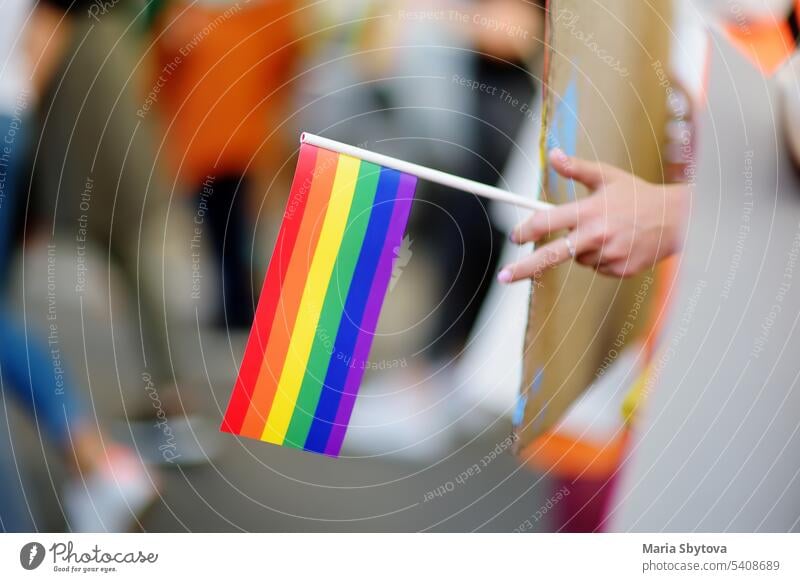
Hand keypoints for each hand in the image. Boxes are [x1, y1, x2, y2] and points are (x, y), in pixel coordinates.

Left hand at [498, 148, 687, 280]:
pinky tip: (617, 244)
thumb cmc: (637, 196)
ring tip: (605, 232)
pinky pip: (596, 267)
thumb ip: (577, 169)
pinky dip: (599, 258)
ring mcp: (607, 256)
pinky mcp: (619, 271)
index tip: (514, 237)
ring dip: (581, 249)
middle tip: (503, 276)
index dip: (525, 230)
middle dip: (523, 268)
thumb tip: (554, 155)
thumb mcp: (607, 177)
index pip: (546, 222)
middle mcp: (595, 236)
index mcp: (589, 211)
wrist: (676, 220)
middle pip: (550, 256)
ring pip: (577, 259)